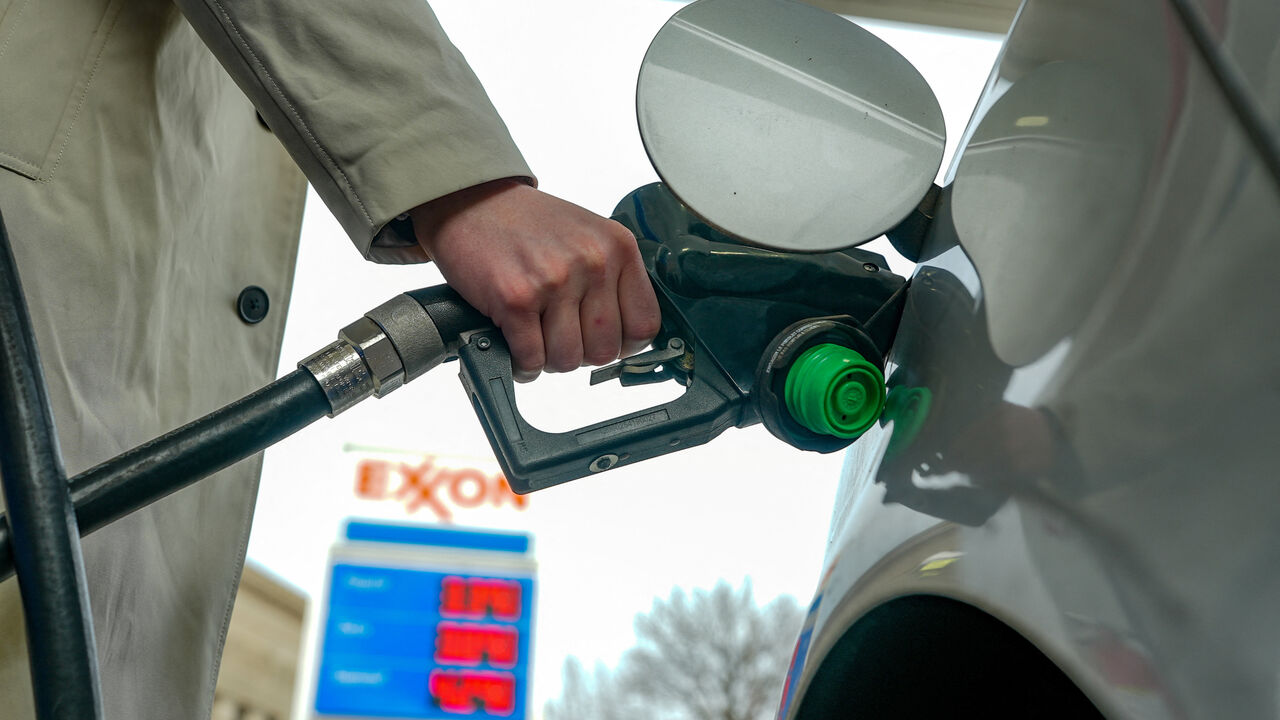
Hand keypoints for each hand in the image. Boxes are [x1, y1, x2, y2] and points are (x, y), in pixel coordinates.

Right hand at [410, 179, 660, 381]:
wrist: (470, 201)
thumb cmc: (526, 223)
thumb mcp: (587, 236)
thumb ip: (611, 279)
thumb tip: (624, 338)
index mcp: (618, 247)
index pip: (645, 325)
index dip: (623, 345)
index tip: (603, 342)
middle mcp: (592, 262)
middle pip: (604, 351)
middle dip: (580, 354)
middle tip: (559, 336)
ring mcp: (554, 281)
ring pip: (567, 360)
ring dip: (547, 359)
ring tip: (534, 336)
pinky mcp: (515, 299)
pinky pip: (531, 359)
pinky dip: (522, 364)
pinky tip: (515, 345)